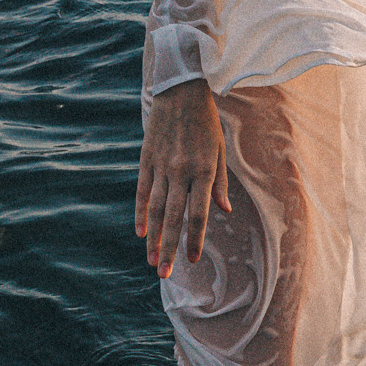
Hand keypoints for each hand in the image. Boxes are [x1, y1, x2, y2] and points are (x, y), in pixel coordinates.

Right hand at [136, 78, 231, 276]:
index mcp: (203, 170)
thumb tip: (224, 211)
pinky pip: (142, 192)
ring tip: (152, 260)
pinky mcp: (146, 160)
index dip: (194, 239)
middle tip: (165, 273)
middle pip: (174, 218)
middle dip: (170, 248)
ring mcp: (161, 166)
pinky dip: (141, 213)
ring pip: (155, 209)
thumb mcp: (220, 149)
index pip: (198, 214)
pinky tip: (141, 232)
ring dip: (153, 237)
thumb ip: (220, 182)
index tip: (192, 259)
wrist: (180, 92)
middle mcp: (181, 171)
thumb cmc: (206, 123)